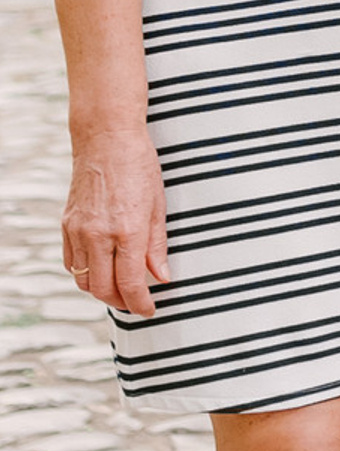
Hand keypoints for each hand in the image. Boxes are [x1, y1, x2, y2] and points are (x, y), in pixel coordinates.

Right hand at [61, 128, 169, 317]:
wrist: (106, 140)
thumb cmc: (139, 166)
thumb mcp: (158, 204)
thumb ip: (157, 245)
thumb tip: (161, 277)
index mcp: (128, 229)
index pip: (130, 283)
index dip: (140, 303)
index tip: (149, 310)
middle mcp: (99, 234)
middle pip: (103, 289)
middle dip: (121, 302)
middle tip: (136, 303)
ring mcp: (79, 231)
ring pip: (84, 280)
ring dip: (102, 291)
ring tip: (121, 289)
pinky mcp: (66, 226)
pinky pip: (72, 263)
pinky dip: (86, 273)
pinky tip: (101, 269)